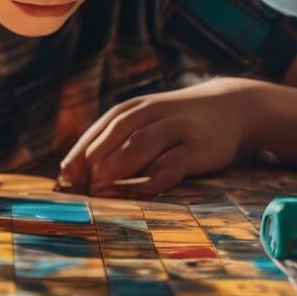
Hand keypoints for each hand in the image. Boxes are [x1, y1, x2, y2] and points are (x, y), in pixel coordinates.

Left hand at [59, 79, 257, 196]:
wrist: (231, 105)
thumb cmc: (174, 122)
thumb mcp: (144, 121)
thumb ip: (114, 142)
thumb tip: (71, 173)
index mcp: (133, 109)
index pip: (99, 130)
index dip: (80, 154)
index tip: (65, 179)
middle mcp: (152, 113)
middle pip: (115, 134)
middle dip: (95, 161)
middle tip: (82, 188)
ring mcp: (177, 128)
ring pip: (141, 144)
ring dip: (118, 167)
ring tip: (102, 189)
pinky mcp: (199, 147)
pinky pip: (174, 162)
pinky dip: (157, 176)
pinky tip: (143, 190)